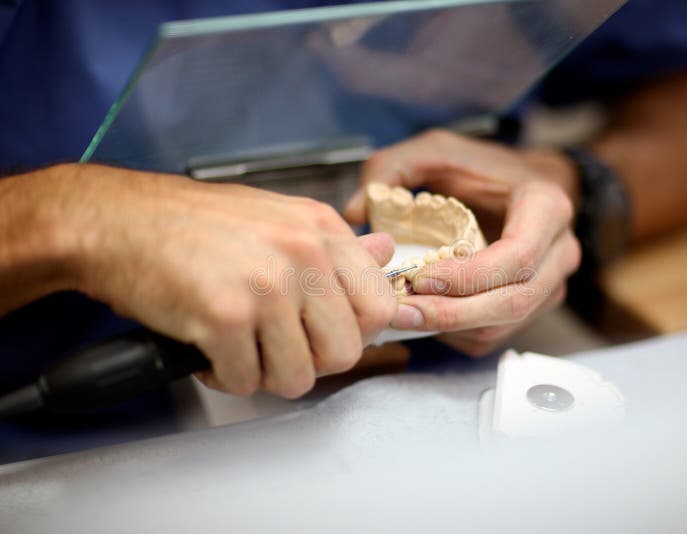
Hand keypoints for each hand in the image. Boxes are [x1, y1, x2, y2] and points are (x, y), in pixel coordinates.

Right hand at [54, 164, 396, 397]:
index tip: (324, 333)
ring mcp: (266, 285)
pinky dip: (225, 376)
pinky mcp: (224, 316)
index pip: (380, 306)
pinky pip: (246, 382)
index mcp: (321, 229)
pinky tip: (210, 349)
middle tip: (277, 346)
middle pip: (344, 352)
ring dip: (265, 373)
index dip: (354, 333)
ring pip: (297, 377)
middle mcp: (302, 254)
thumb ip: (335, 244)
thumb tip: (386, 252)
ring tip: (240, 347)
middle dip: (309, 362)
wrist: (116, 220)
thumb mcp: (278, 217)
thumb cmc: (191, 222)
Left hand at [344, 130, 580, 355]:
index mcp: (546, 209)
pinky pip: (494, 335)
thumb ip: (394, 167)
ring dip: (450, 328)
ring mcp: (549, 285)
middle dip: (452, 314)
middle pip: (512, 302)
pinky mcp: (532, 308)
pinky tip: (425, 317)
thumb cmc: (483, 169)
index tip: (420, 276)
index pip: (516, 257)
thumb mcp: (439, 150)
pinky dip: (456, 334)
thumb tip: (355, 211)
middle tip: (401, 312)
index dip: (467, 277)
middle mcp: (559, 252)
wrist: (522, 186)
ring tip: (403, 315)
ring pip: (503, 325)